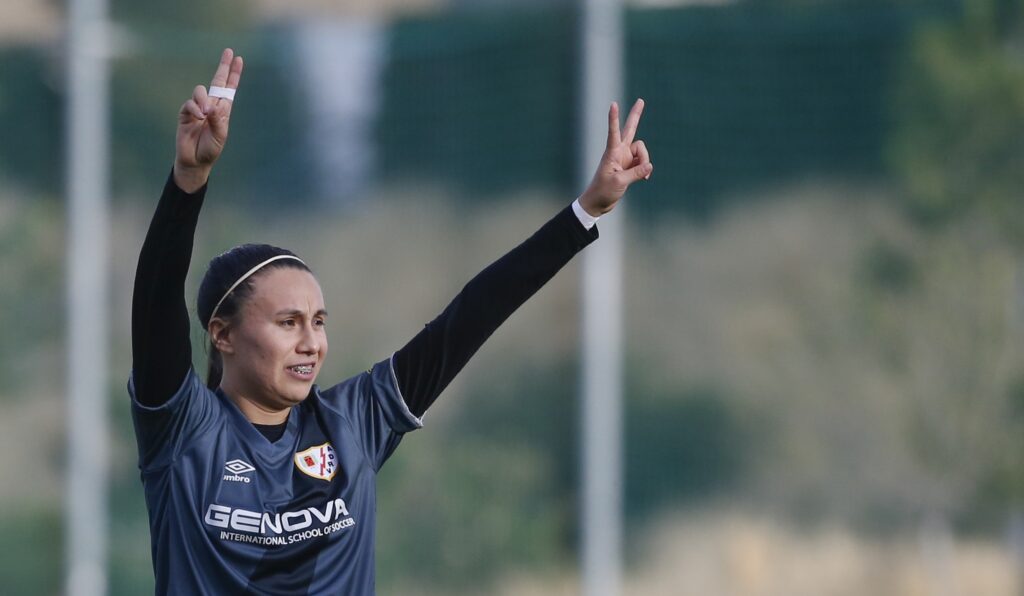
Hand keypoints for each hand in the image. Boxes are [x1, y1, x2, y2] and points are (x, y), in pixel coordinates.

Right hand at [174, 48, 243, 191]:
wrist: (195, 160)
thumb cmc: (210, 148)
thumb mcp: (220, 135)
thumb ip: (218, 120)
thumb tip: (212, 106)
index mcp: (223, 110)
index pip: (229, 89)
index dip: (233, 74)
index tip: (238, 59)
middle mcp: (211, 105)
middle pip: (217, 82)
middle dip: (223, 67)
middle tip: (229, 52)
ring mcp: (197, 108)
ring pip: (200, 91)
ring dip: (204, 100)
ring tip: (206, 113)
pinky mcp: (185, 113)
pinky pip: (189, 104)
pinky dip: (195, 109)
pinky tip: (199, 117)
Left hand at [579, 98, 652, 215]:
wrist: (598, 203)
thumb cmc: (603, 191)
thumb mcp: (620, 183)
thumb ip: (636, 173)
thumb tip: (650, 166)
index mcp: (612, 153)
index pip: (614, 132)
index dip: (614, 119)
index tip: (613, 104)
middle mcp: (619, 152)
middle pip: (630, 129)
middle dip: (636, 116)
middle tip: (641, 100)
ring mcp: (625, 158)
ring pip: (642, 151)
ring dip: (645, 161)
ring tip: (643, 176)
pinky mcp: (630, 167)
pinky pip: (643, 163)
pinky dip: (646, 169)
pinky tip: (645, 179)